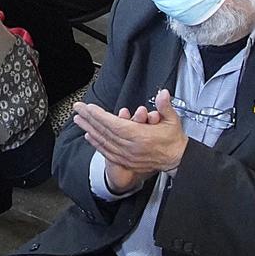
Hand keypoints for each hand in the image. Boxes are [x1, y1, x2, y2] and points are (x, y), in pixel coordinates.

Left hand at [71, 90, 186, 188]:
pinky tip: (89, 136)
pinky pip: (107, 152)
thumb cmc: (173, 140)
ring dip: (89, 129)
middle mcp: (130, 148)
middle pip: (105, 131)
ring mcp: (126, 156)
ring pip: (103, 141)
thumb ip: (165, 106)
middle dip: (89, 119)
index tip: (89, 108)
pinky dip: (96, 143)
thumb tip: (163, 94)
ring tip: (79, 120)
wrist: (177, 160)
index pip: (115, 124)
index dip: (100, 116)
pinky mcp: (126, 161)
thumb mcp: (173, 120)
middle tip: (78, 109)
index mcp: (140, 137)